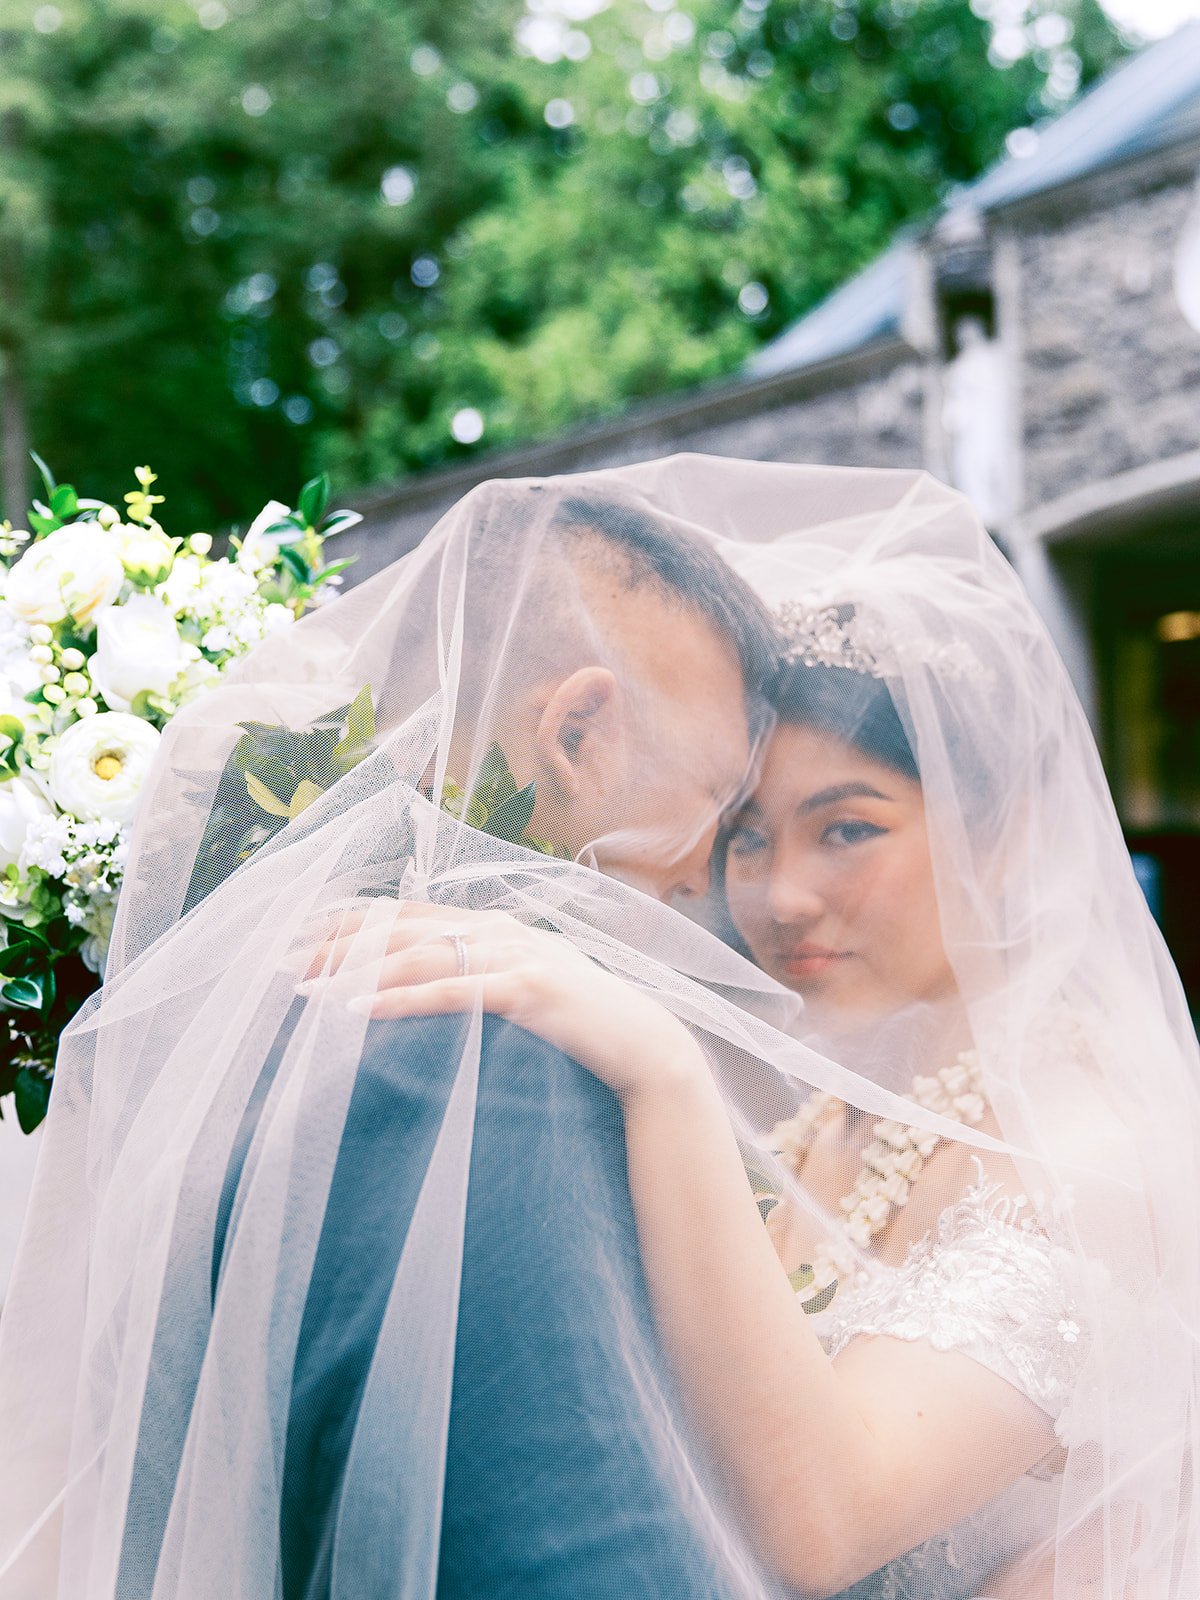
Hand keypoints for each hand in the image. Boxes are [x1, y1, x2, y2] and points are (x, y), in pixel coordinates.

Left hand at [295, 901, 706, 1102]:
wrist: (643, 1045)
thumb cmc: (578, 1023)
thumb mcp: (521, 987)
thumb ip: (477, 974)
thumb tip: (422, 980)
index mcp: (493, 924)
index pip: (406, 913)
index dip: (350, 922)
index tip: (299, 937)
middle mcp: (500, 928)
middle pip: (402, 928)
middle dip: (338, 944)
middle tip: (283, 962)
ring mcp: (516, 955)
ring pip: (420, 954)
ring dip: (358, 971)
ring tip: (308, 989)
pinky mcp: (528, 989)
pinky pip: (451, 991)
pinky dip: (402, 998)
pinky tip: (362, 1009)